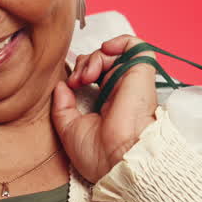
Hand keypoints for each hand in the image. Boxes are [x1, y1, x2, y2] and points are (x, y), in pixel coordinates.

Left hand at [51, 35, 157, 183]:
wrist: (118, 160)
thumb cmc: (99, 155)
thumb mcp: (70, 130)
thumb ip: (62, 107)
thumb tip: (60, 86)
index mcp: (108, 104)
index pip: (95, 76)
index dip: (80, 72)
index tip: (70, 86)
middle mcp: (121, 91)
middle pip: (102, 62)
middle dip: (84, 64)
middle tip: (77, 81)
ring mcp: (131, 82)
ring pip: (114, 53)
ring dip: (94, 57)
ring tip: (87, 76)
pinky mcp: (141, 73)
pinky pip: (135, 45)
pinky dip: (118, 41)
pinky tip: (105, 52)